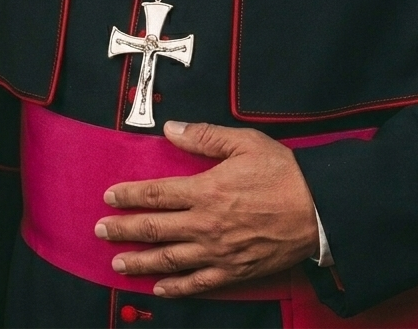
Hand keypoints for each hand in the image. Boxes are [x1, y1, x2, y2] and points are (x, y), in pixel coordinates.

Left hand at [94, 120, 319, 296]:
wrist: (318, 210)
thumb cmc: (283, 172)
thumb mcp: (245, 142)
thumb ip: (205, 137)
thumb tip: (171, 130)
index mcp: (207, 189)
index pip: (157, 193)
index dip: (130, 195)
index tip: (109, 196)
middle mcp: (206, 224)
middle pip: (155, 228)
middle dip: (124, 229)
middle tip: (100, 231)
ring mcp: (218, 251)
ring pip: (169, 259)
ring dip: (140, 262)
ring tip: (118, 264)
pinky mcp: (233, 270)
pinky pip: (198, 283)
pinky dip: (175, 288)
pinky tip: (159, 288)